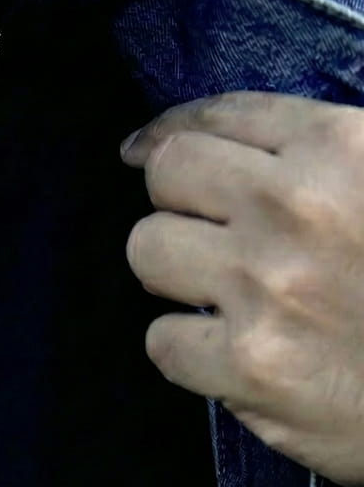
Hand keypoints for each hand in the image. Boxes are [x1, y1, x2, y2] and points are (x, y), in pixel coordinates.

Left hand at [122, 92, 363, 486]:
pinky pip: (162, 341)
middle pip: (165, 175)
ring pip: (148, 249)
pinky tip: (230, 352)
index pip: (215, 119)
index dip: (169, 134)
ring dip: (173, 271)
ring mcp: (266, 287)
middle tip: (202, 228)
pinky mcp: (251, 367)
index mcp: (342, 148)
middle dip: (174, 200)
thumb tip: (244, 145)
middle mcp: (294, 206)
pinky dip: (188, 349)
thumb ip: (334, 154)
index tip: (144, 148)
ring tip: (218, 291)